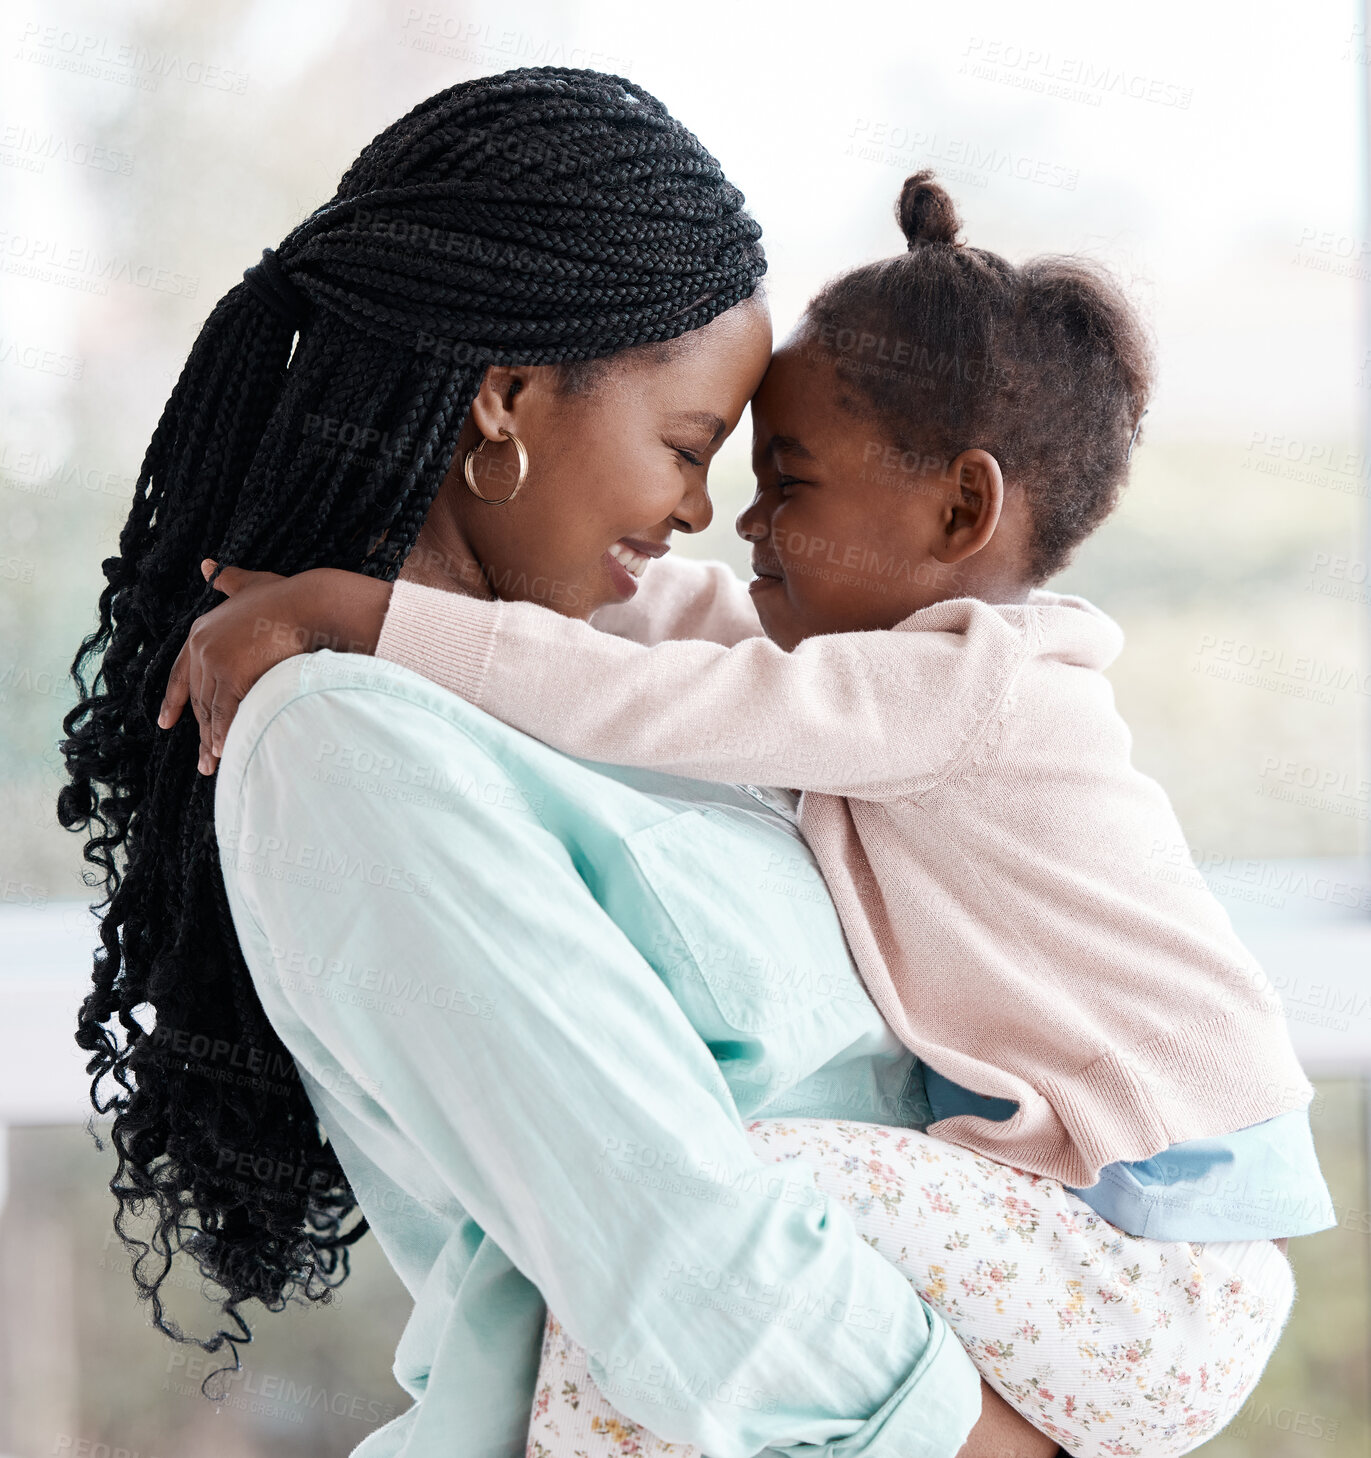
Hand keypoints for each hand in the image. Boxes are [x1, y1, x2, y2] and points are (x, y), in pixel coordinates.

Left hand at [158, 559, 390, 774]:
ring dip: (212, 740)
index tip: (167, 723)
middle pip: (196, 697)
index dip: (174, 700)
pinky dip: (227, 734)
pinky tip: (228, 751)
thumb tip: (206, 565)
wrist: (309, 605)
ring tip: (213, 764)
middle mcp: (200, 647)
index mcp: (200, 631)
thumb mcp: (249, 583)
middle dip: (199, 730)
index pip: (180, 673)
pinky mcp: (232, 676)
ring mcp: (214, 662)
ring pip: (209, 710)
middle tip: (203, 758)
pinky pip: (227, 713)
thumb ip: (228, 579)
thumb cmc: (286, 596)